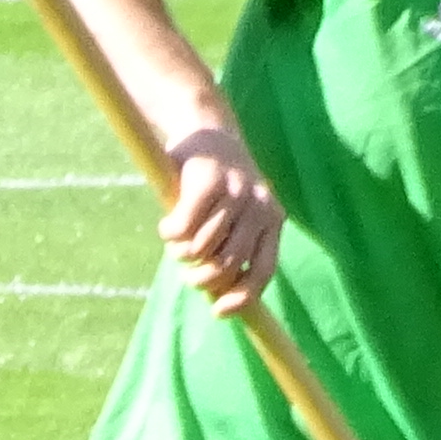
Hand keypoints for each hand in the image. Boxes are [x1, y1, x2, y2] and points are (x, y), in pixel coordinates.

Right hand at [159, 129, 279, 313]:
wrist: (206, 126)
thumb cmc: (214, 179)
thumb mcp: (233, 213)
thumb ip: (230, 245)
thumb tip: (217, 292)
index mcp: (272, 218)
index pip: (264, 270)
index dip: (242, 298)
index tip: (218, 313)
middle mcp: (260, 206)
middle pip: (227, 266)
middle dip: (200, 278)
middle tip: (184, 268)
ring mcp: (236, 194)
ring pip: (201, 249)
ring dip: (179, 253)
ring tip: (174, 241)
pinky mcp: (208, 183)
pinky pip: (182, 229)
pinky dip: (169, 234)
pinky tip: (167, 224)